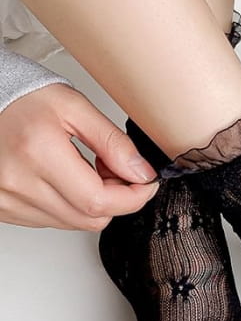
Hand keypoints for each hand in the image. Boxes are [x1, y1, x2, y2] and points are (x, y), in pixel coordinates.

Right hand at [0, 83, 158, 229]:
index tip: (145, 183)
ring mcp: (7, 201)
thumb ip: (114, 143)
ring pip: (74, 223)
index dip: (133, 197)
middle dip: (116, 198)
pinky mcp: (4, 209)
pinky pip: (52, 221)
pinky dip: (70, 205)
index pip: (99, 201)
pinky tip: (65, 180)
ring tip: (85, 169)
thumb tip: (142, 173)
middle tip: (113, 169)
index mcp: (38, 154)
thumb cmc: (23, 98)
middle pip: (90, 218)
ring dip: (93, 203)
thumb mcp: (76, 108)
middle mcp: (18, 184)